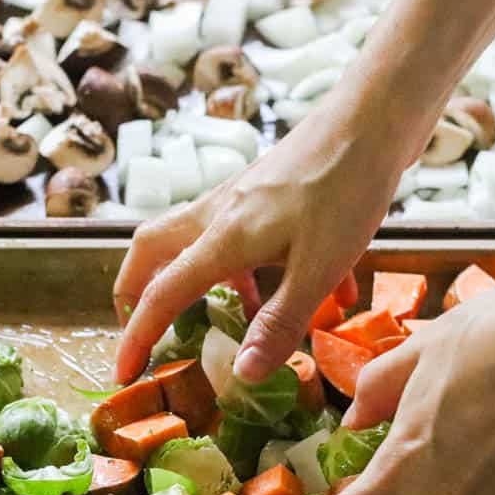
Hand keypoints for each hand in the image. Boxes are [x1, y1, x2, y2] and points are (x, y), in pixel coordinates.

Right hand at [111, 107, 410, 384]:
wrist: (373, 120)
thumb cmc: (346, 190)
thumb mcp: (318, 269)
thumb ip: (280, 324)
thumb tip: (242, 374)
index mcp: (221, 239)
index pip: (161, 296)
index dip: (137, 338)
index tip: (122, 373)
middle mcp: (217, 216)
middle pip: (150, 252)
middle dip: (137, 294)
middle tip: (143, 330)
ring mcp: (238, 200)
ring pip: (192, 243)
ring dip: (198, 284)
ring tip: (230, 322)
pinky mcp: (264, 193)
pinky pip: (240, 237)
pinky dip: (255, 271)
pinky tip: (304, 292)